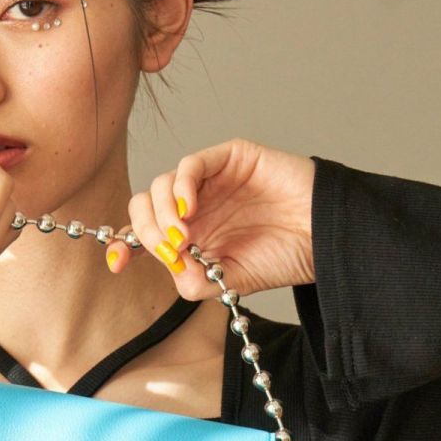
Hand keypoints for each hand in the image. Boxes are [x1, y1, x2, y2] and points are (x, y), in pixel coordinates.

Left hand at [105, 140, 315, 298]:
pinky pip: (190, 165)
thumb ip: (194, 279)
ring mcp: (210, 182)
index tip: (117, 265)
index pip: (144, 233)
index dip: (124, 245)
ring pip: (161, 185)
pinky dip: (181, 187)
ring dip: (163, 214)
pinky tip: (188, 210)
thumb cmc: (283, 258)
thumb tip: (168, 264)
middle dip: (147, 231)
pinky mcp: (229, 159)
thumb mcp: (229, 281)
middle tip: (169, 250)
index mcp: (192, 236)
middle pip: (145, 206)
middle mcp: (195, 207)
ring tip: (184, 237)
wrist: (323, 238)